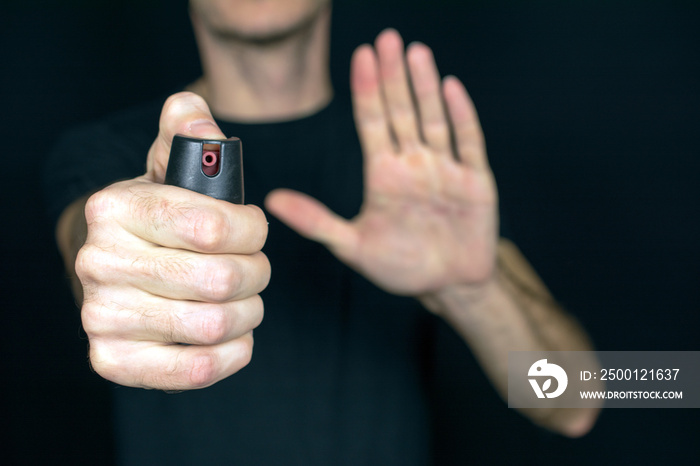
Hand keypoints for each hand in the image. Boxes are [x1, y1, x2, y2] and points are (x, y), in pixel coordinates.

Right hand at [76, 92, 269, 389]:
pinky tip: (233, 335)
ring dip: (249, 312)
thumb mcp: (173, 169)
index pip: (214, 225)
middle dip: (256, 272)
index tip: (253, 229)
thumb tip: (197, 119)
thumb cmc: (164, 219)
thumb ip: (190, 135)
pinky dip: (233, 353)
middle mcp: (98, 262)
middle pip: (220, 279)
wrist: (124, 270)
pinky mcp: (114, 360)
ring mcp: (101, 316)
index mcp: (115, 207)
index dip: (253, 229)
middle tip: (254, 267)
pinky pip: (195, 371)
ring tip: (245, 299)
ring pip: (215, 324)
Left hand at [266, 29, 496, 295]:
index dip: (366, 89)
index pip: (372, 122)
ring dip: (424, 86)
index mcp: (384, 174)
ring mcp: (445, 169)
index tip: (360, 54)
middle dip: (393, 76)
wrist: (449, 287)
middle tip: (387, 38)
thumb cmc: (401, 267)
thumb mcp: (353, 246)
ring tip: (415, 52)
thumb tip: (272, 200)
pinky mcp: (476, 182)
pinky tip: (451, 88)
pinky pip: (468, 143)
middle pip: (401, 111)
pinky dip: (460, 116)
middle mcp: (413, 164)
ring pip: (433, 119)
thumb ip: (316, 221)